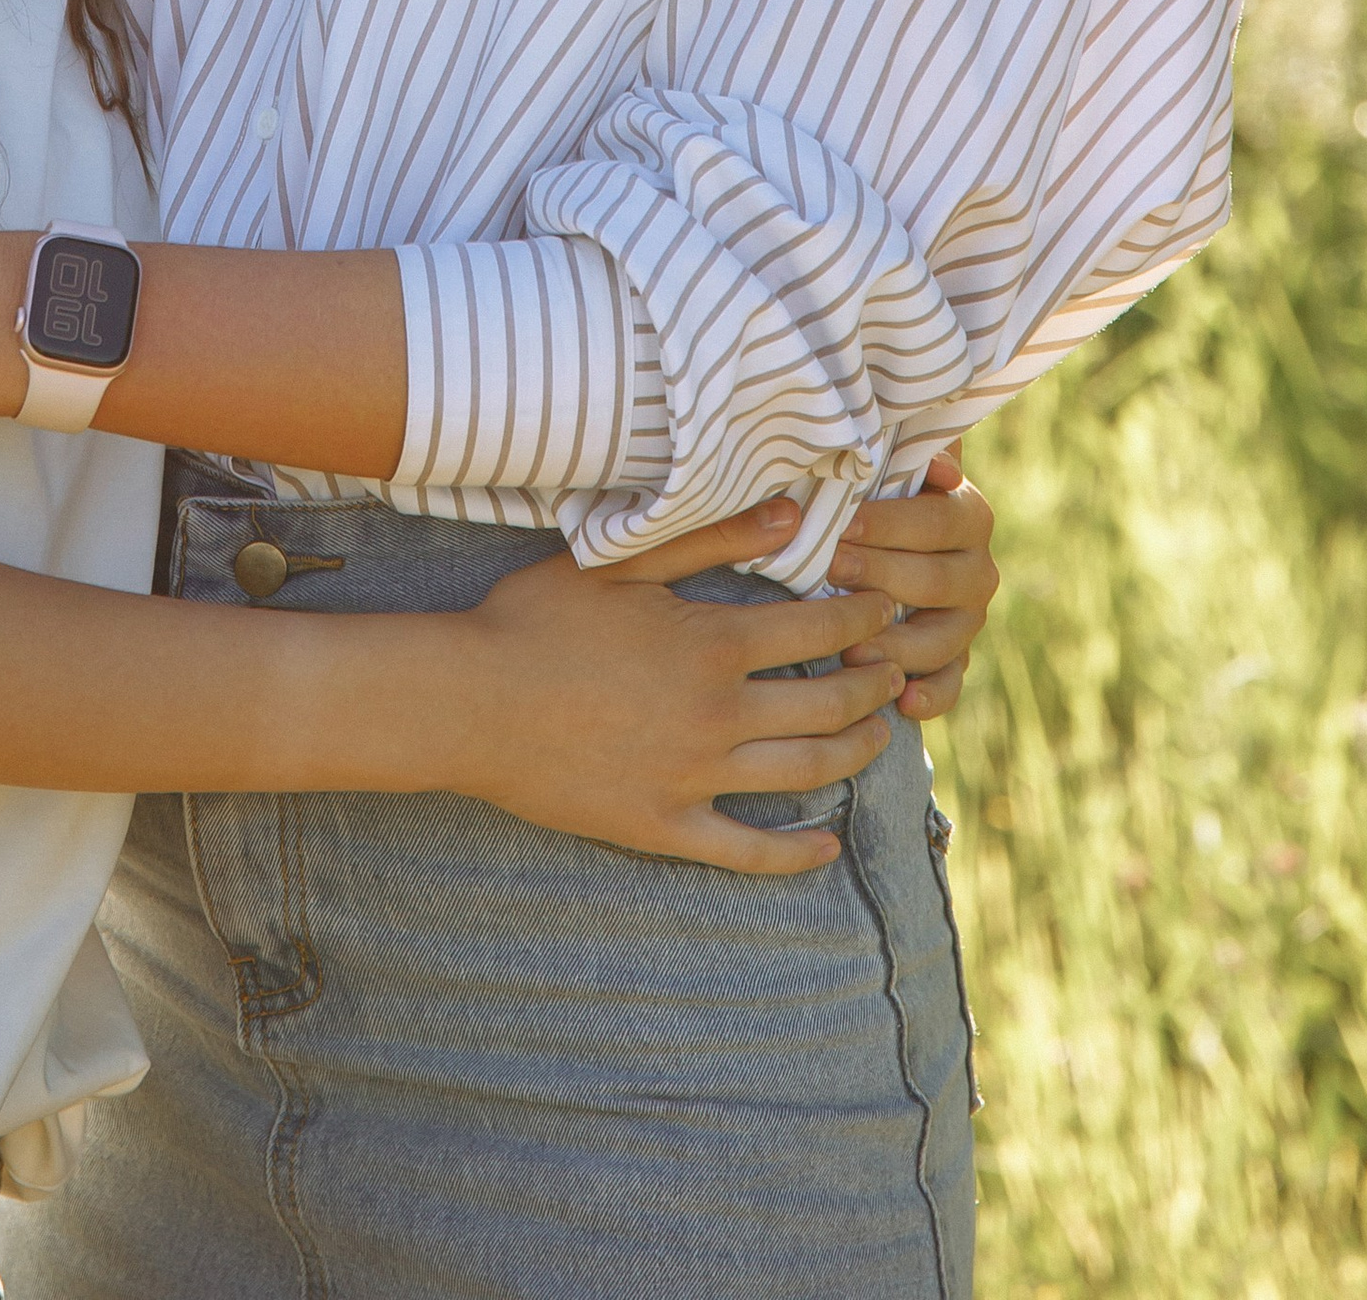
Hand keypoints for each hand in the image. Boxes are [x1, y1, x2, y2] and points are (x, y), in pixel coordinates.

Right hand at [453, 499, 901, 873]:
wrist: (470, 702)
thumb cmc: (537, 618)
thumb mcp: (623, 561)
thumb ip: (712, 535)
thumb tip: (792, 513)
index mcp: (712, 644)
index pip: (821, 629)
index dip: (866, 619)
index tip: (886, 610)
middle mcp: (719, 714)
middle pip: (829, 703)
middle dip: (877, 684)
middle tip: (896, 670)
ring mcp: (695, 777)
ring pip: (805, 772)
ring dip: (858, 753)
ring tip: (880, 735)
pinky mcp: (666, 827)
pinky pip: (749, 850)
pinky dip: (797, 852)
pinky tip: (827, 845)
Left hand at [824, 456, 998, 718]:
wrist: (882, 545)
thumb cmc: (873, 496)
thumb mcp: (891, 467)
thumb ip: (909, 454)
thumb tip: (941, 462)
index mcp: (969, 516)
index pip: (936, 521)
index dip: (890, 523)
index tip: (844, 523)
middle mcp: (978, 571)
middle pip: (935, 580)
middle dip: (880, 575)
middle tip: (831, 570)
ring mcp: (967, 622)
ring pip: (941, 639)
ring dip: (897, 644)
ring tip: (851, 645)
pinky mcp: (954, 663)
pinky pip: (950, 686)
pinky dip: (929, 697)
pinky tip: (902, 701)